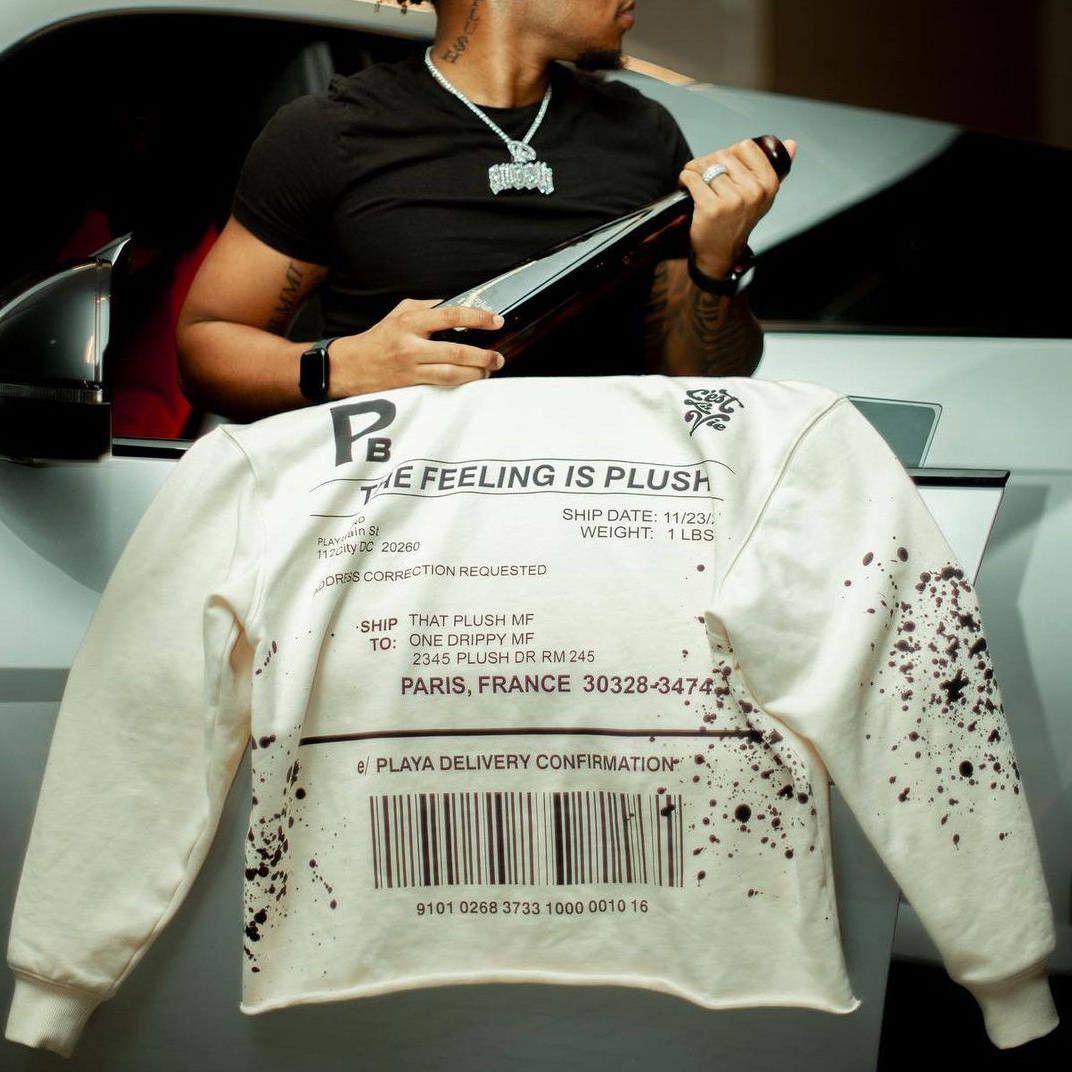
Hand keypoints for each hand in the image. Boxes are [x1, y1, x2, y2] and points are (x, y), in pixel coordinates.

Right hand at [328, 298, 505, 397]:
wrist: (351, 366)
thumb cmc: (379, 339)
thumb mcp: (400, 313)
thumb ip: (427, 308)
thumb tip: (456, 305)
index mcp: (410, 321)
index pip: (451, 315)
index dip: (477, 317)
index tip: (496, 321)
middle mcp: (411, 343)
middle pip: (456, 349)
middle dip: (483, 354)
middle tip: (499, 357)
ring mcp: (411, 366)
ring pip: (452, 371)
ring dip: (476, 372)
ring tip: (488, 370)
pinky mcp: (410, 383)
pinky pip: (442, 383)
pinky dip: (461, 381)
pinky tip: (472, 379)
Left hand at [679, 138, 796, 278]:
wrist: (721, 252)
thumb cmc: (738, 222)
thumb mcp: (762, 196)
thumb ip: (775, 168)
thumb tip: (790, 143)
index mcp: (768, 183)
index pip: (745, 146)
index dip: (731, 154)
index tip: (724, 166)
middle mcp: (753, 191)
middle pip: (723, 154)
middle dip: (709, 162)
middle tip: (705, 176)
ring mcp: (732, 200)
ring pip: (706, 165)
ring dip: (695, 169)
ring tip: (695, 181)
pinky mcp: (711, 208)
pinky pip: (692, 178)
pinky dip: (685, 178)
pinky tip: (686, 185)